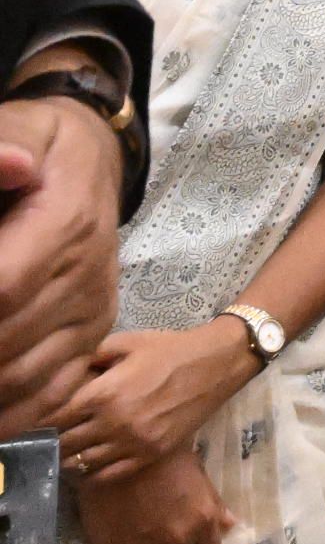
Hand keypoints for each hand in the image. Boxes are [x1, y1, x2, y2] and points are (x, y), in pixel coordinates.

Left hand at [0, 92, 124, 430]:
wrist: (94, 161)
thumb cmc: (45, 147)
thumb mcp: (23, 126)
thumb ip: (6, 145)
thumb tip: (11, 166)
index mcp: (66, 225)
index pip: (3, 288)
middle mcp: (86, 276)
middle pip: (4, 344)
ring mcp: (93, 311)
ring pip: (22, 376)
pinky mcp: (95, 334)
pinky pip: (55, 391)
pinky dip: (12, 416)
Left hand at [60, 319, 255, 487]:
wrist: (217, 364)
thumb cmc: (170, 349)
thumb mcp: (127, 343)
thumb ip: (92, 356)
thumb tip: (69, 371)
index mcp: (103, 393)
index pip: (55, 418)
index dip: (45, 420)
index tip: (44, 419)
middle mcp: (113, 422)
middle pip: (66, 443)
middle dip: (56, 440)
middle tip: (56, 435)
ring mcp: (133, 442)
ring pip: (83, 462)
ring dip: (72, 458)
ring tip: (71, 451)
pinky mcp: (150, 454)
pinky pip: (109, 474)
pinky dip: (93, 473)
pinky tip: (91, 464)